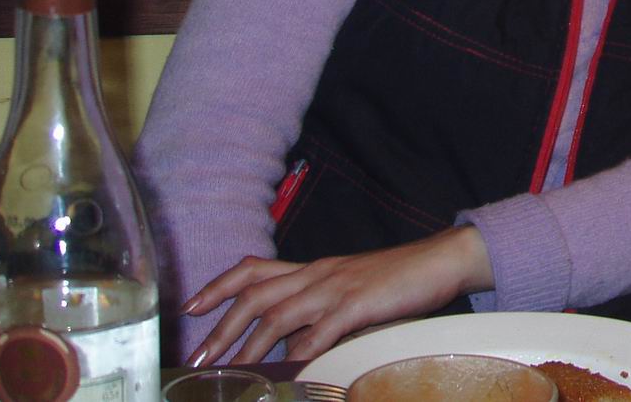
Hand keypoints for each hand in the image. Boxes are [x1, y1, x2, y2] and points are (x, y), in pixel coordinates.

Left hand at [183, 224, 492, 365]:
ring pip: (280, 313)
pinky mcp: (360, 304)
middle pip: (256, 294)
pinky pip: (323, 329)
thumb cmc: (395, 279)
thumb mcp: (349, 289)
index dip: (218, 285)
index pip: (254, 269)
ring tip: (230, 370)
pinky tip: (290, 368)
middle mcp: (318, 273)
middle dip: (222, 327)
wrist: (439, 259)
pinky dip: (302, 351)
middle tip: (199, 357)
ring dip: (249, 345)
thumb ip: (318, 311)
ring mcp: (338, 287)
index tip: (191, 307)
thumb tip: (289, 345)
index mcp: (313, 268)